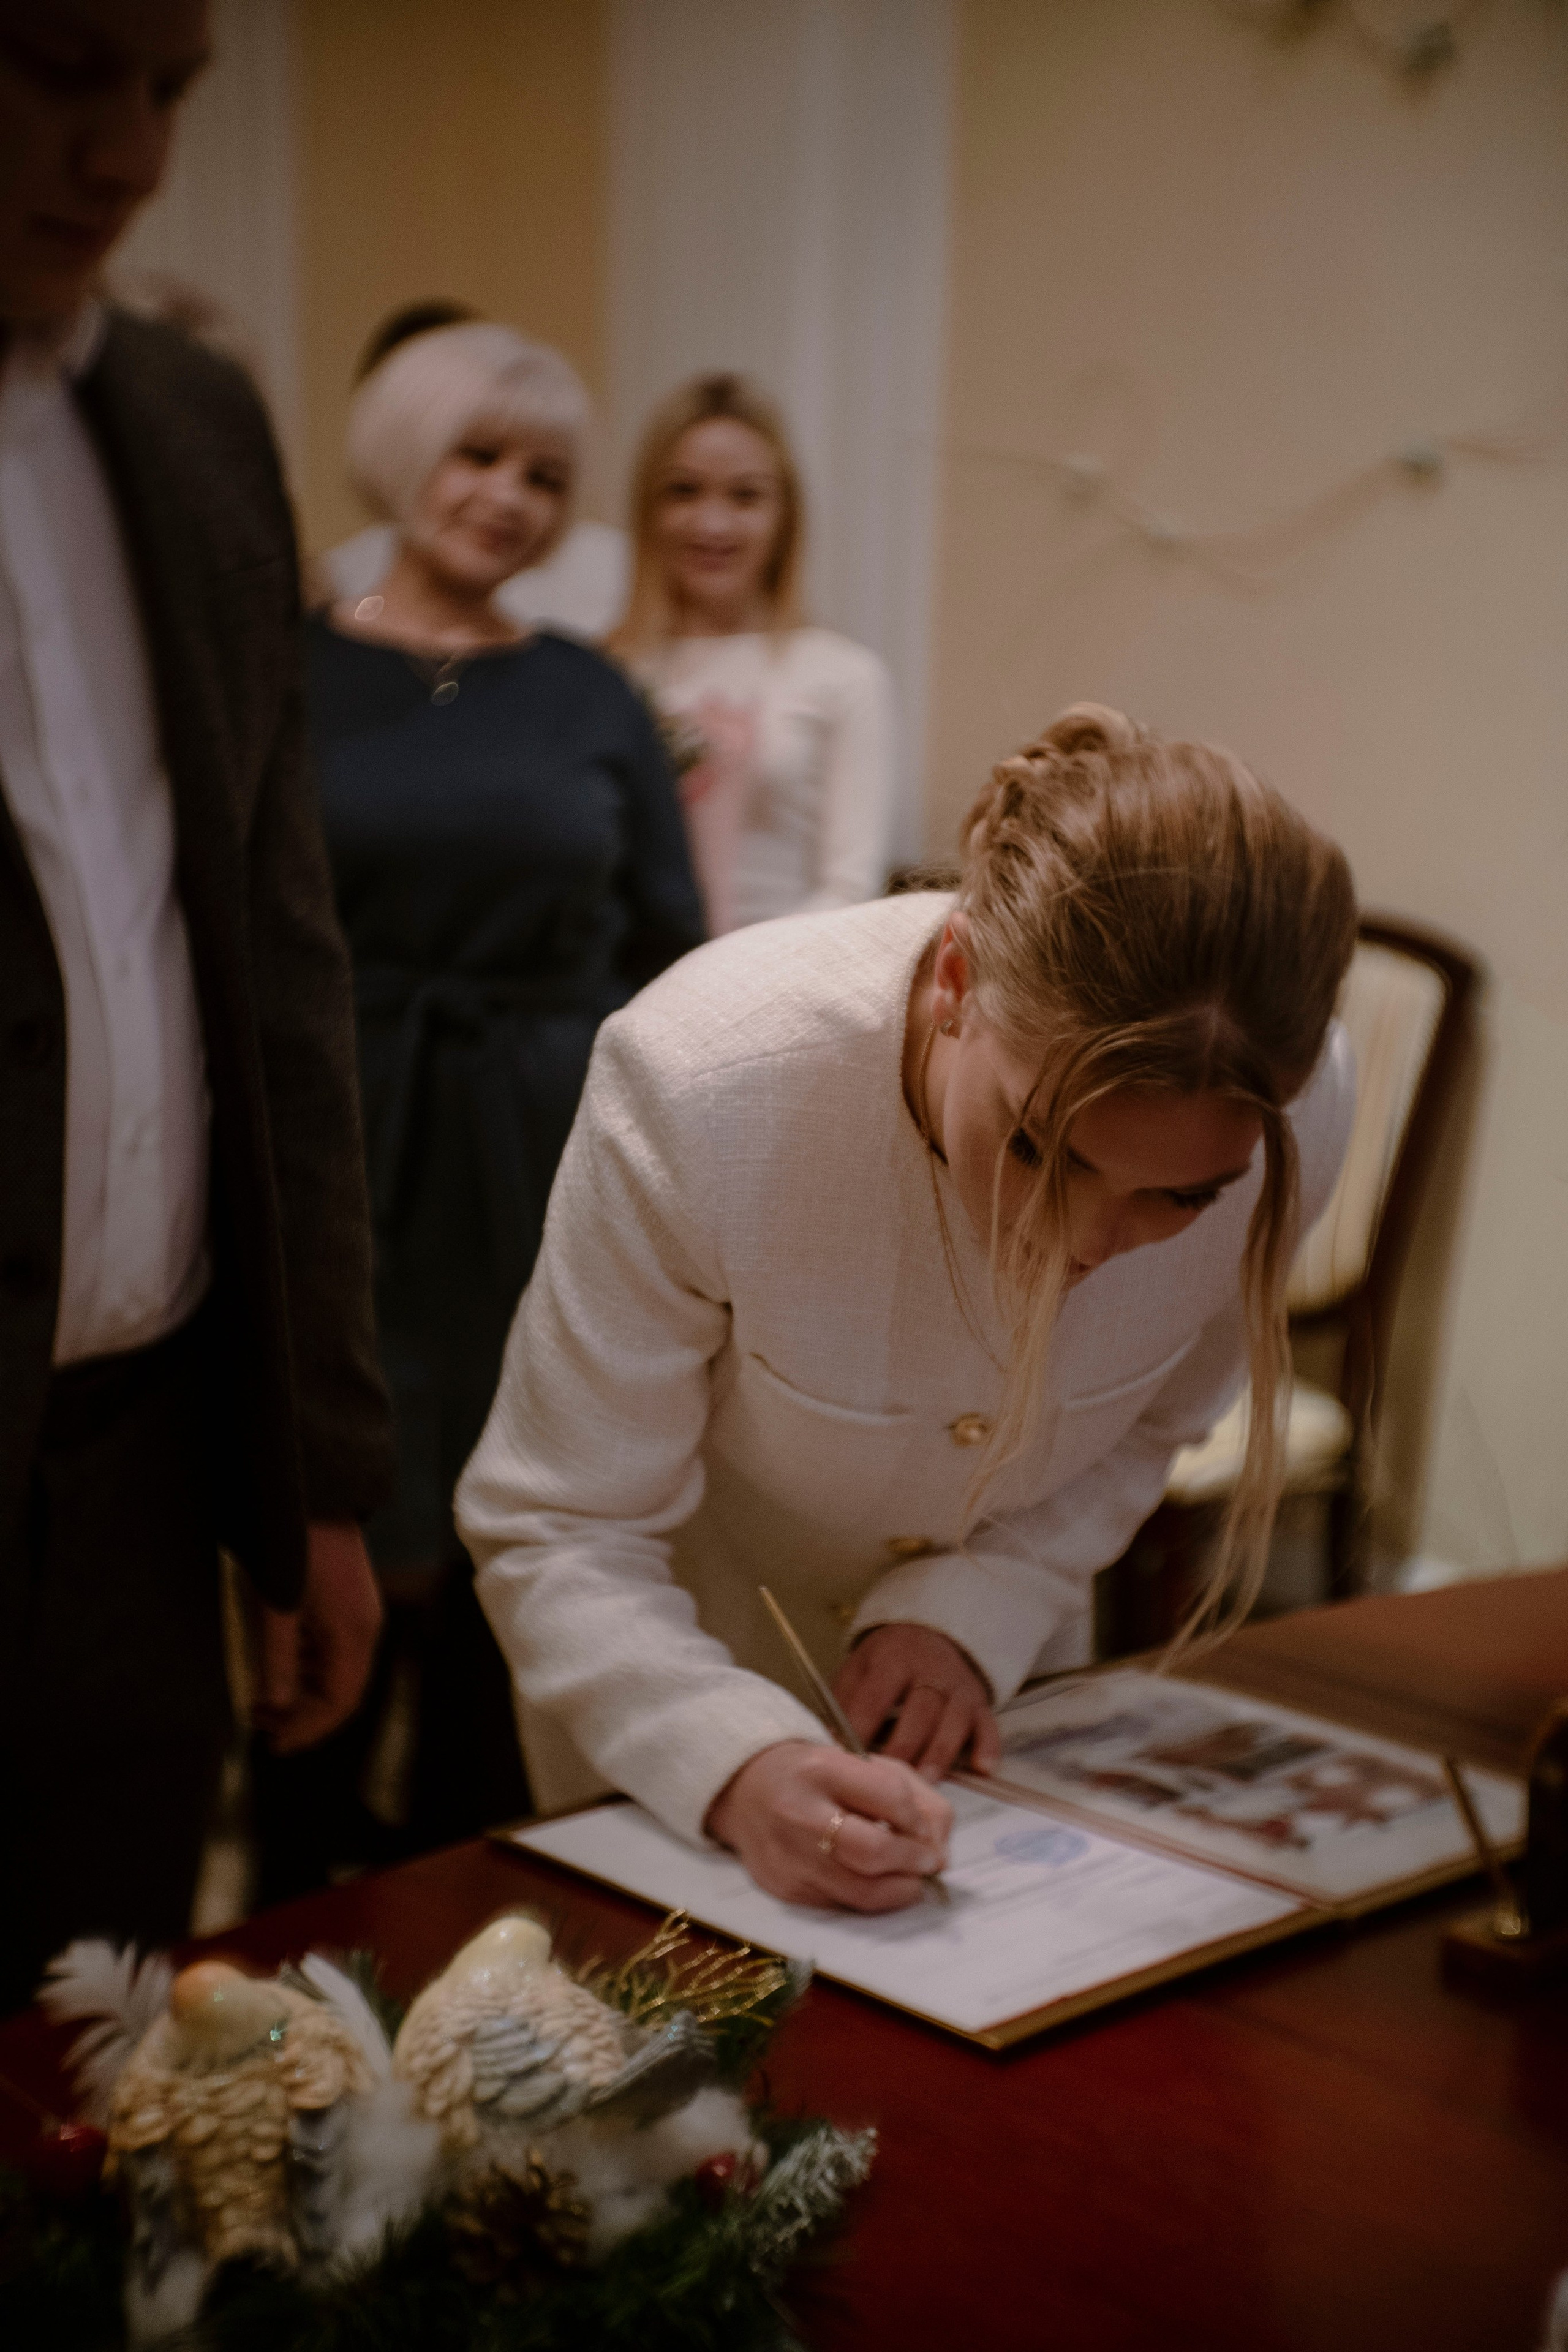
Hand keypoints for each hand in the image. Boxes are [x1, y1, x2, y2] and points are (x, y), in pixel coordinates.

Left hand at [252, 1522, 382, 1754]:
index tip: (274, 1744)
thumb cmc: (294, 1547)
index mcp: (355, 1634)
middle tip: (261, 1727)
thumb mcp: (277, 1608)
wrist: (312, 1493)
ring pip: (335, 1672)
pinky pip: (331, 1650)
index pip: (340, 1701)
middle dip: (304, 1715)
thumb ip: (277, 1660)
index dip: (308, 1729)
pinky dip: (305, 1667)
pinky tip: (277, 1667)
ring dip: (301, 1692)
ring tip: (261, 1701)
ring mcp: (359, 1615)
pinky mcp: (348, 1603)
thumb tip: (274, 1707)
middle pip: (342, 1691)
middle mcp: (365, 1628)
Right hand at [705, 1741, 951, 1912]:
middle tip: (928, 1862)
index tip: (924, 1828)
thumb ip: (917, 1799)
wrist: (747, 1790)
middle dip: (914, 1861)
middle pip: (873, 1852)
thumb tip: (941, 1854)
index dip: (918, 1819)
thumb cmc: (820, 1775)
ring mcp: (788, 1857)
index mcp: (822, 1768)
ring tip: (910, 1879)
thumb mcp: (868, 1765)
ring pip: (861, 1892)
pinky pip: (842, 1905)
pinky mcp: (784, 1889)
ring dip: (900, 1890)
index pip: (890, 1797)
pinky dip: (868, 1899)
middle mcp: (799, 1813)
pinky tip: (873, 1882)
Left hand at [836, 1624, 1001, 1781]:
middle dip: (905, 1746)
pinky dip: (987, 1747)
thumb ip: (845, 1701)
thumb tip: (831, 1744)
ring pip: (954, 1721)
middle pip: (921, 1710)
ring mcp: (960, 1687)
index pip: (877, 1696)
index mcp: (894, 1658)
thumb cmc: (885, 1661)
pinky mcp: (981, 1703)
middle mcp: (931, 1670)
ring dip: (940, 1753)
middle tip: (889, 1782)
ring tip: (925, 1783)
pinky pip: (988, 1725)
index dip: (862, 1728)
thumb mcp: (859, 1666)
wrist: (928, 1635)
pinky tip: (983, 1769)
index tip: (849, 1760)